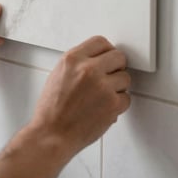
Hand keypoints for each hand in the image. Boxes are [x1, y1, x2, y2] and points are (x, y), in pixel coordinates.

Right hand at [30, 36, 130, 157]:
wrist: (51, 135)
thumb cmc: (51, 110)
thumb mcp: (58, 74)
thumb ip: (78, 63)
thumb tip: (97, 58)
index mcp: (72, 59)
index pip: (100, 42)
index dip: (106, 51)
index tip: (107, 58)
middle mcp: (88, 69)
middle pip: (118, 56)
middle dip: (116, 67)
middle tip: (109, 77)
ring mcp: (102, 86)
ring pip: (125, 77)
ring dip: (118, 87)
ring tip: (102, 96)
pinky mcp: (112, 104)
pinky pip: (126, 98)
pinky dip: (118, 104)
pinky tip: (104, 108)